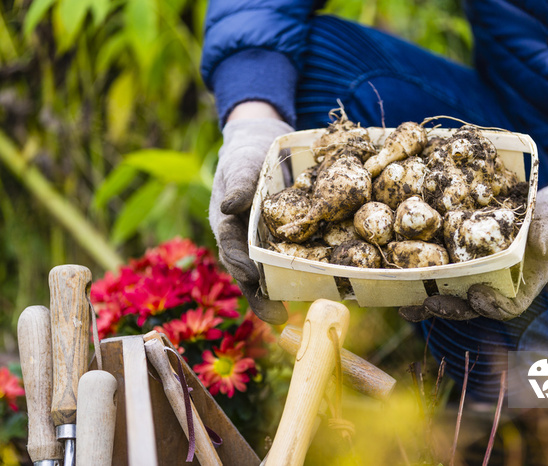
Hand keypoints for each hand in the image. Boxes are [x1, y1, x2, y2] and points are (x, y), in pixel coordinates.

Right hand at [210, 108, 292, 323]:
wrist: (261, 147)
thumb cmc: (245, 156)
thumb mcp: (240, 165)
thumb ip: (239, 185)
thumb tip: (228, 207)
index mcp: (227, 225)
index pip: (230, 249)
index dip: (240, 265)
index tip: (251, 278)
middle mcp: (243, 240)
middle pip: (248, 272)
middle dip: (260, 296)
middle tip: (276, 317)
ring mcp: (262, 243)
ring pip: (268, 272)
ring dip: (278, 294)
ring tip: (291, 315)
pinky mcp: (282, 240)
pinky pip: (289, 259)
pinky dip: (298, 274)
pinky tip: (317, 287)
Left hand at [399, 184, 547, 321]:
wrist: (543, 216)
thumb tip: (541, 242)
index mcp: (521, 290)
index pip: (505, 307)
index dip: (490, 306)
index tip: (476, 297)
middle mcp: (495, 290)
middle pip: (470, 306)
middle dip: (449, 307)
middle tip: (430, 304)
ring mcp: (476, 280)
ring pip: (450, 296)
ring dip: (427, 302)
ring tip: (405, 305)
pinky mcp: (461, 266)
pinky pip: (440, 277)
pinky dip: (421, 281)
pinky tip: (399, 280)